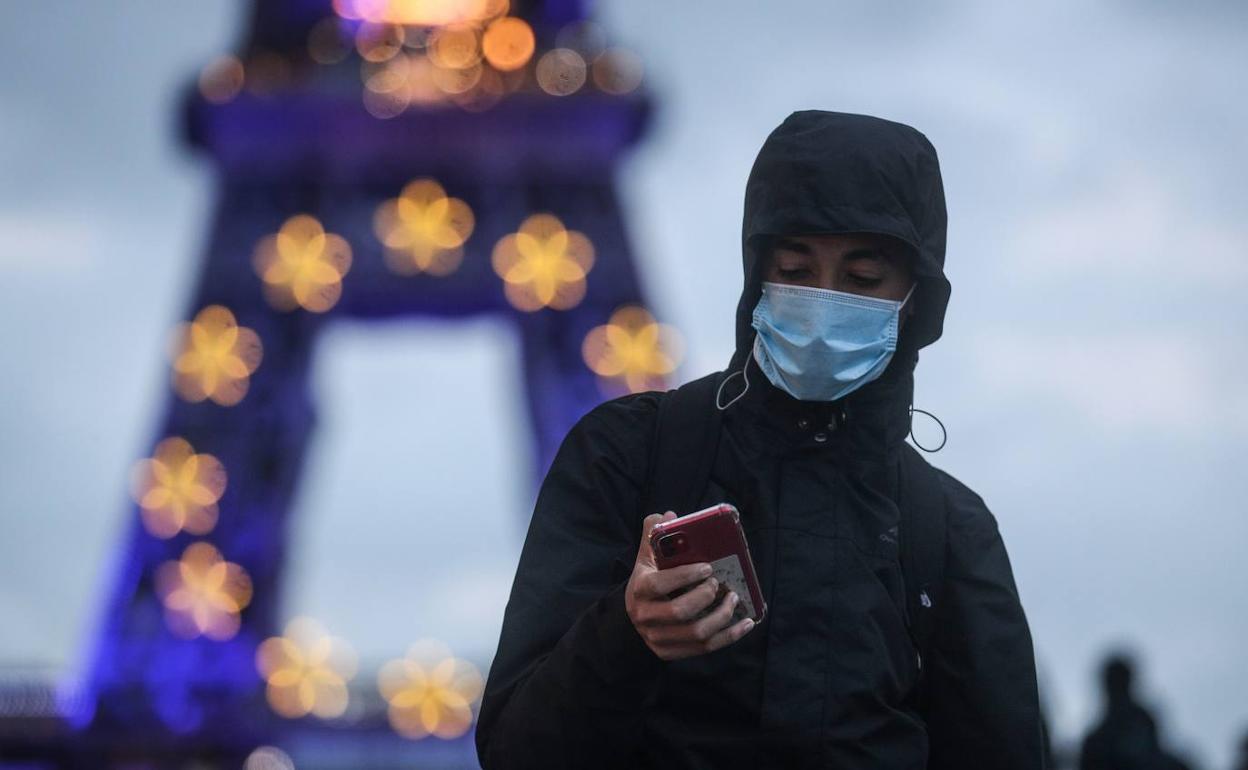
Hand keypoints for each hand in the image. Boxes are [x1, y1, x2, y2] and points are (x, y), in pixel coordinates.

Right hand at [624, 511, 755, 660]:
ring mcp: (658, 638)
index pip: (659, 584)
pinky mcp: (670, 652)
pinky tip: (745, 623)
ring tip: (735, 599)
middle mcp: (646, 616)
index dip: (685, 576)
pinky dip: (729, 636)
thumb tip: (670, 515)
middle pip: (680, 612)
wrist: (634, 616)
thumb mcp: (646, 558)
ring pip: (696, 633)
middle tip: (719, 583)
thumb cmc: (648, 581)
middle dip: (705, 597)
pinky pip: (705, 648)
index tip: (707, 568)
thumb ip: (654, 535)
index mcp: (639, 589)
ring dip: (721, 617)